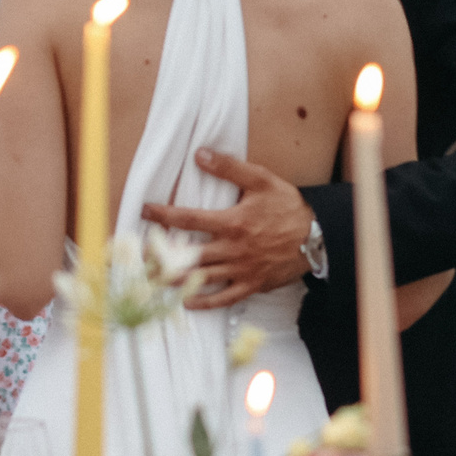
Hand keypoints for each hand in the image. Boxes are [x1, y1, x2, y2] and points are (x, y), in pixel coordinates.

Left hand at [140, 149, 313, 309]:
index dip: (163, 216)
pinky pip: (224, 298)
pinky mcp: (251, 284)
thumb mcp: (262, 180)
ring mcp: (241, 270)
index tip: (145, 211)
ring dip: (175, 280)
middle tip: (138, 255)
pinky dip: (204, 302)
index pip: (189, 220)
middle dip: (161, 256)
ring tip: (152, 279)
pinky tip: (186, 302)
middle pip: (188, 255)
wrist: (317, 237)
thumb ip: (230, 168)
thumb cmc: (288, 206)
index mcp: (232, 222)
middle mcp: (232, 249)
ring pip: (201, 278)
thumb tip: (200, 154)